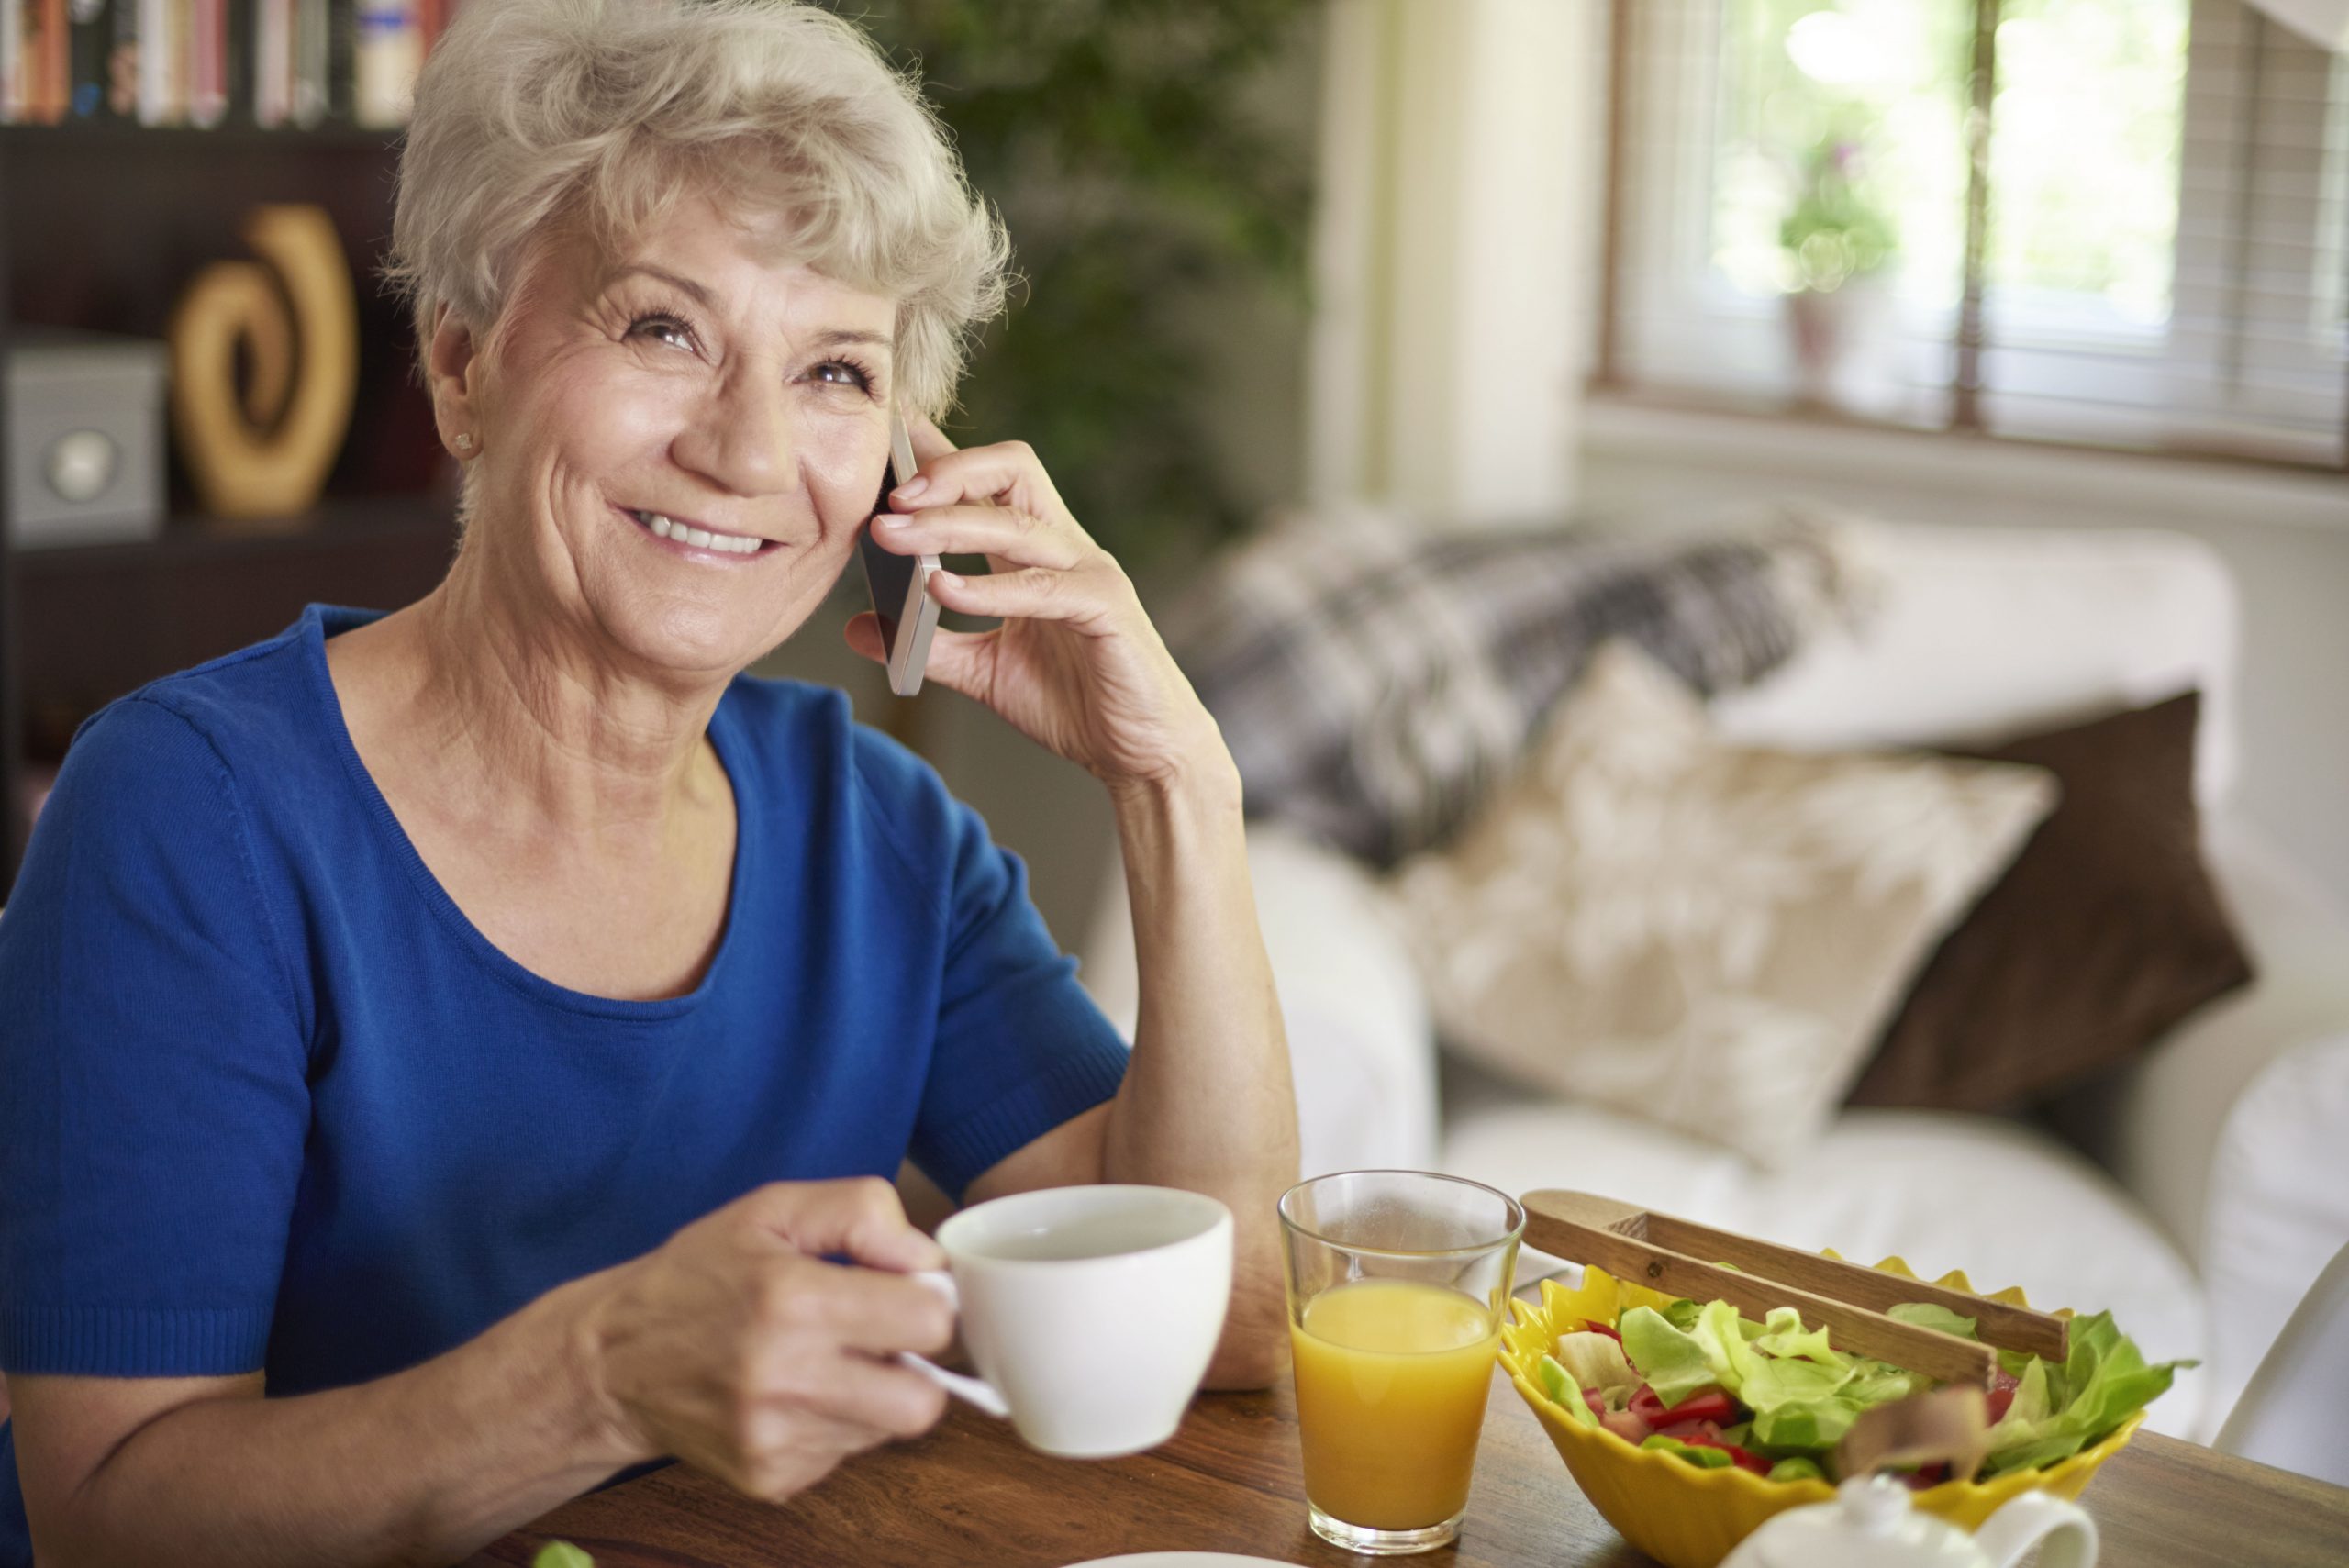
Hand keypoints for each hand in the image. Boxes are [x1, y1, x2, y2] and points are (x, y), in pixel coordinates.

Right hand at [578, 1178, 953, 1502]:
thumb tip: (926, 1261)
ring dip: (874, 1394)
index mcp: (792, 1300)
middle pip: (923, 1402)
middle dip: (916, 1366)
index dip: (926, 1301)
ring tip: (824, 1360)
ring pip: (887, 1430)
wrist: (609, 1362)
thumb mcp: (772, 1210)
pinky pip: (844, 1454)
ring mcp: (775, 1439)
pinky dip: (834, 1423)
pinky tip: (793, 1394)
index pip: (929, 1322)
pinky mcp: (769, 1478)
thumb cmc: (697, 1276)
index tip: (901, 1292)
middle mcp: (785, 1379)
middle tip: (879, 1338)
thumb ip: (861, 1212)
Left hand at [844, 416, 1235, 793]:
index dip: (939, 454)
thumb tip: (859, 628)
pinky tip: (944, 591)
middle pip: (1012, 470)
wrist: (1140, 753)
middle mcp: (1065, 548)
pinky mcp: (1107, 609)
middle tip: (888, 494)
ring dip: (949, 525)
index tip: (885, 441)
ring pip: (1019, 524)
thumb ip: (928, 645)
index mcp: (1036, 552)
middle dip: (948, 471)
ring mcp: (1090, 573)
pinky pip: (1044, 587)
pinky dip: (991, 587)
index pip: (988, 479)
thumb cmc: (1075, 703)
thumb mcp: (984, 671)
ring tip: (892, 534)